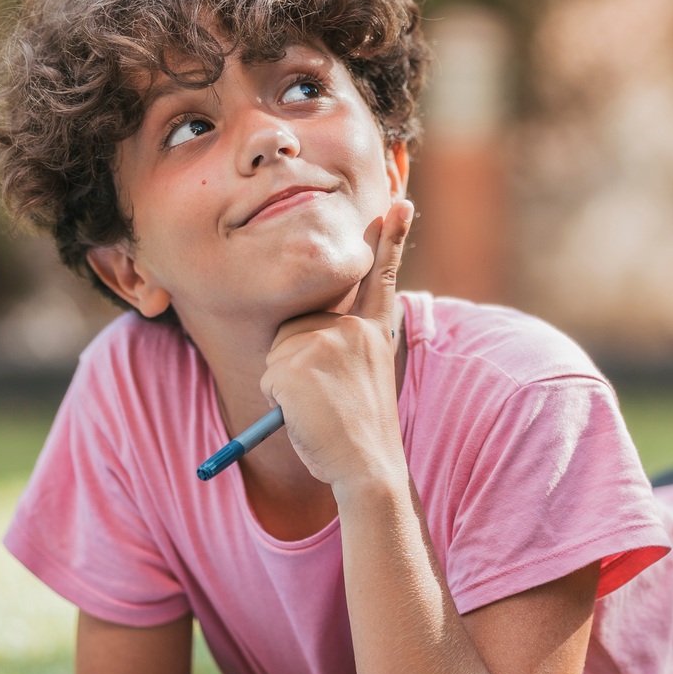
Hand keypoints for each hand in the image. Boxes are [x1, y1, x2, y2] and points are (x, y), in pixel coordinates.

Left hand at [259, 200, 412, 493]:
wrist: (369, 469)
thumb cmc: (361, 435)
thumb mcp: (363, 378)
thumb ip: (343, 350)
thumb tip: (300, 346)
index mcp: (376, 332)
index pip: (383, 277)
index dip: (391, 239)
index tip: (401, 204)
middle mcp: (354, 329)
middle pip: (299, 327)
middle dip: (298, 362)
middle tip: (329, 401)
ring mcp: (327, 342)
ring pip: (281, 351)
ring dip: (288, 384)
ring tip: (321, 409)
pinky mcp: (300, 362)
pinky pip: (270, 375)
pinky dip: (278, 401)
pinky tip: (307, 415)